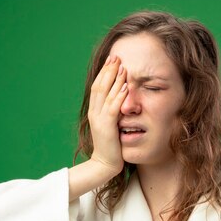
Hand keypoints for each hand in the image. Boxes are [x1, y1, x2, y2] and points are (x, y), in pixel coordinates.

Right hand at [87, 55, 128, 175]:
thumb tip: (120, 99)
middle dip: (108, 70)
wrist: (104, 164)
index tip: (112, 60)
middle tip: (117, 56)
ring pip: (105, 94)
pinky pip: (113, 107)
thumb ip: (112, 113)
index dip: (104, 72)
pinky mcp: (106, 127)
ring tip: (122, 66)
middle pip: (100, 86)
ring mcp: (99, 119)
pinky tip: (126, 86)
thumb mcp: (110, 125)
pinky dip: (119, 96)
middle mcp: (94, 112)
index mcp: (94, 111)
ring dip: (114, 79)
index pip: (98, 87)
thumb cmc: (111, 146)